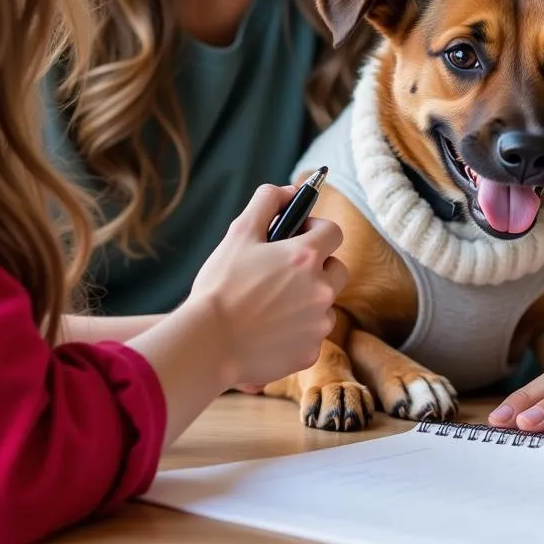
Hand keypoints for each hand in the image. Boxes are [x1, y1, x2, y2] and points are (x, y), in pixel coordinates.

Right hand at [189, 184, 347, 388]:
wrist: (206, 345)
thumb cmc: (220, 287)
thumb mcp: (239, 233)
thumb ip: (267, 201)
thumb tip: (290, 190)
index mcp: (306, 257)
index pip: (333, 232)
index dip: (316, 230)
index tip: (299, 235)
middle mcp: (321, 289)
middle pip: (337, 269)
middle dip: (318, 267)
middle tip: (286, 273)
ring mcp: (318, 323)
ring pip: (324, 304)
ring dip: (307, 301)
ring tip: (271, 306)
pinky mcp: (310, 353)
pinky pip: (311, 336)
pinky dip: (297, 332)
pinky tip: (268, 332)